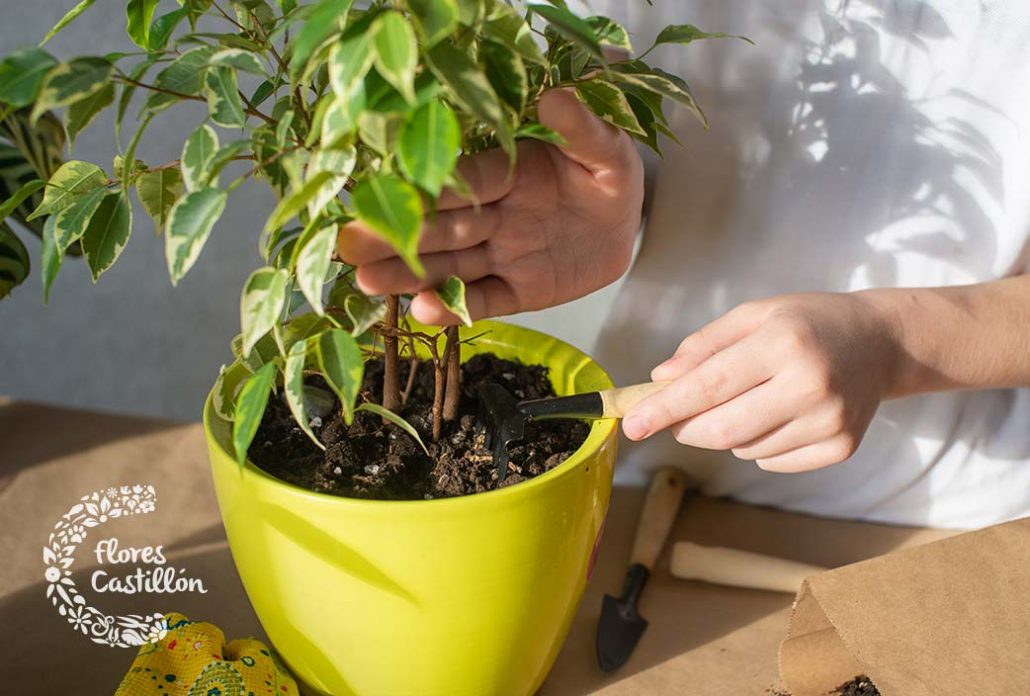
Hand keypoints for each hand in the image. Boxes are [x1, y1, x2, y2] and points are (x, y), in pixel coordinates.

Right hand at [337, 88, 643, 323]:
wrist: (627, 225)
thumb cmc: (609, 176)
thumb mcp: (607, 150)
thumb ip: (581, 129)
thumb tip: (553, 97)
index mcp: (511, 172)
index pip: (467, 182)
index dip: (431, 189)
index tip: (389, 191)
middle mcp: (496, 214)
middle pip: (443, 226)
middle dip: (397, 235)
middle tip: (348, 244)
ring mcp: (503, 254)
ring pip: (451, 266)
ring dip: (410, 275)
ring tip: (365, 281)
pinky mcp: (519, 290)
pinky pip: (485, 299)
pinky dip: (457, 307)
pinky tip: (422, 311)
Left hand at [623, 292, 899, 472]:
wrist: (880, 342)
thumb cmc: (806, 323)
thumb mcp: (753, 315)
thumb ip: (703, 347)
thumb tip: (659, 381)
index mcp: (783, 343)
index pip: (708, 386)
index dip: (664, 409)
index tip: (631, 424)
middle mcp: (810, 385)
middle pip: (722, 430)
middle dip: (685, 428)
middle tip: (675, 418)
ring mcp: (830, 421)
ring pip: (744, 449)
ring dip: (726, 432)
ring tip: (748, 399)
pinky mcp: (841, 447)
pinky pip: (771, 462)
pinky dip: (757, 446)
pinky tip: (776, 415)